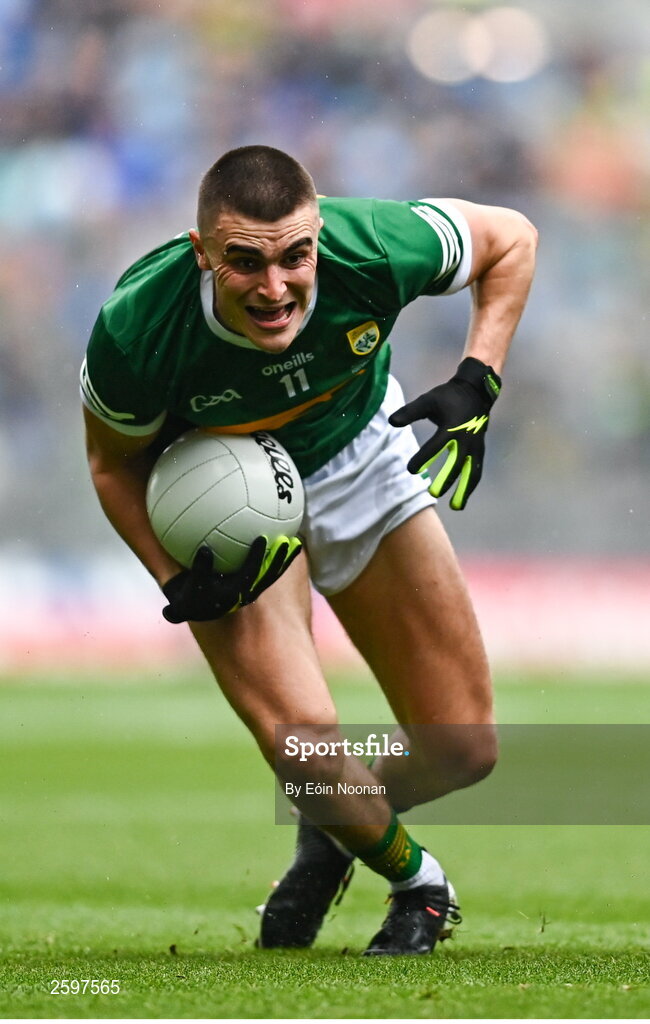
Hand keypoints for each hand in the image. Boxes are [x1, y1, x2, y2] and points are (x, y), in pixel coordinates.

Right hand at [161, 534, 302, 622]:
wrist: (197, 609)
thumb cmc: (193, 596)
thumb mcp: (190, 587)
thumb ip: (200, 570)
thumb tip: (205, 550)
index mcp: (234, 593)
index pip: (247, 574)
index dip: (255, 558)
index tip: (260, 539)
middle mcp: (247, 592)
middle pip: (267, 575)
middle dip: (278, 559)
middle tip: (289, 541)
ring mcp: (252, 588)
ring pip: (271, 573)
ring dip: (283, 559)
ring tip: (295, 541)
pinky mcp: (254, 584)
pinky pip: (269, 571)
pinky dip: (278, 559)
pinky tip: (286, 542)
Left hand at [389, 357, 500, 509]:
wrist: (476, 391)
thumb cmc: (448, 397)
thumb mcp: (428, 401)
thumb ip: (410, 412)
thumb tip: (391, 421)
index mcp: (452, 427)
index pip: (436, 446)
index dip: (424, 458)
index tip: (411, 469)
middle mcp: (466, 439)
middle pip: (456, 463)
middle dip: (446, 478)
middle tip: (433, 492)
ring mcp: (475, 446)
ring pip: (471, 471)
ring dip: (464, 489)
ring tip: (456, 506)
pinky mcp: (480, 450)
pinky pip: (477, 470)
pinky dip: (471, 484)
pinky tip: (463, 497)